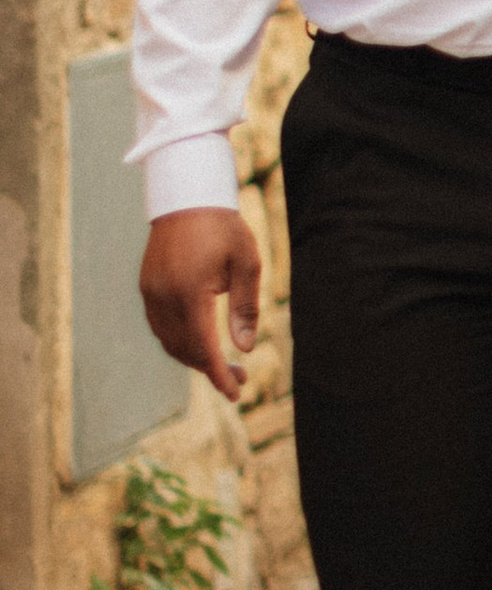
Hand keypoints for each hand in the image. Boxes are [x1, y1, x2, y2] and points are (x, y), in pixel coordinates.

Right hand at [140, 209, 261, 401]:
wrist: (186, 196)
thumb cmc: (223, 227)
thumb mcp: (246, 263)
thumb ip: (245, 307)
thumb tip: (244, 348)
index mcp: (190, 293)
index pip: (203, 348)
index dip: (218, 375)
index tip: (235, 393)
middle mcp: (164, 297)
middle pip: (184, 350)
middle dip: (210, 369)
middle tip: (239, 378)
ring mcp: (151, 293)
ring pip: (169, 341)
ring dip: (193, 357)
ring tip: (222, 364)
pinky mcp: (146, 287)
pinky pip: (160, 326)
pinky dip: (178, 341)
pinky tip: (199, 342)